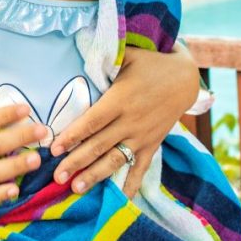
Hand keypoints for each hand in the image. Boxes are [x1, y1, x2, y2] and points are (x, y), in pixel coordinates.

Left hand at [49, 43, 200, 194]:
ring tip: (76, 189)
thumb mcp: (128, 55)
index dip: (73, 135)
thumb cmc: (151, 63)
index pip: (93, 121)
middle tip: (56, 177)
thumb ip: (104, 55)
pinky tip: (119, 200)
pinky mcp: (152, 145)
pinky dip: (130, 184)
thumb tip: (78, 40)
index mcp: (120, 99)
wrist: (186, 78)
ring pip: (115, 160)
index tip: (54, 148)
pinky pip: (140, 168)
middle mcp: (130, 121)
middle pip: (99, 145)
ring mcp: (142, 136)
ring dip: (95, 176)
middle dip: (76, 162)